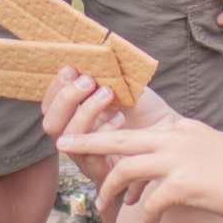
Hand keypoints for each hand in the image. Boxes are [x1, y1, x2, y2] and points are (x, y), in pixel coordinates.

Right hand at [37, 69, 163, 193]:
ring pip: (67, 139)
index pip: (50, 105)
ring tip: (108, 93)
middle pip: (50, 124)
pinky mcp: (104, 171)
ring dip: (85, 111)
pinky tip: (121, 117)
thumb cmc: (146, 110)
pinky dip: (104, 131)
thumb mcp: (123, 87)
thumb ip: (104, 74)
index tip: (72, 68)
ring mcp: (87, 155)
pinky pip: (91, 155)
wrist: (171, 134)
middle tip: (88, 81)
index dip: (55, 87)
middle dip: (66, 99)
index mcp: (75, 116)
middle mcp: (76, 138)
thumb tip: (89, 50)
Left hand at [60, 92, 222, 222]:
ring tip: (106, 207)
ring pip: (125, 170)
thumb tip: (170, 174)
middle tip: (63, 144)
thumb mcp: (214, 153)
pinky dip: (146, 222)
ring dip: (111, 190)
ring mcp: (178, 159)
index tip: (93, 143)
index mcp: (182, 129)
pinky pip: (149, 206)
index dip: (113, 141)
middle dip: (88, 141)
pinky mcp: (182, 184)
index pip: (139, 132)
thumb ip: (188, 155)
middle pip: (119, 138)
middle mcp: (176, 138)